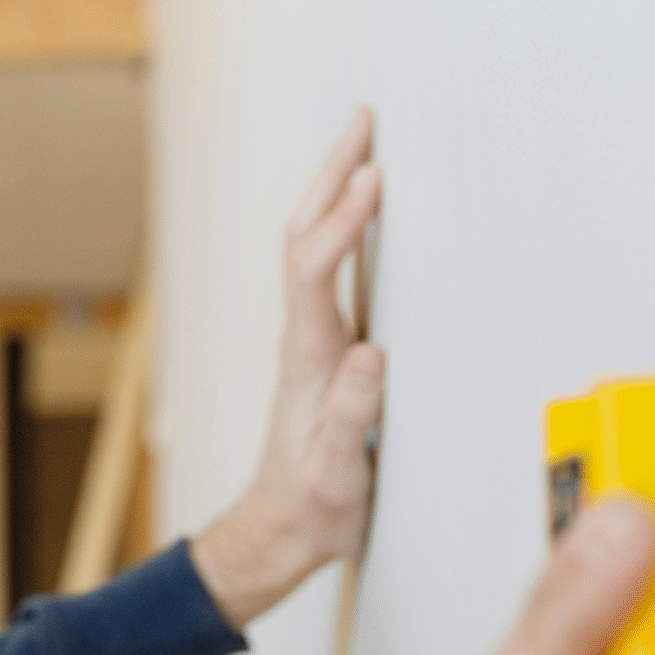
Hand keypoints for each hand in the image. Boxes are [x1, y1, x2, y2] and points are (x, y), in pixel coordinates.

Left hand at [190, 108, 385, 627]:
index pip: (315, 270)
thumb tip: (369, 357)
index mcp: (308, 359)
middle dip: (331, 176)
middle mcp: (304, 339)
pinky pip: (329, 270)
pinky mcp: (326, 350)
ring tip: (363, 144)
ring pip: (312, 248)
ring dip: (332, 192)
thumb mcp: (337, 473)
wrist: (282, 532)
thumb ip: (352, 418)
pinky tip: (362, 214)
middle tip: (363, 122)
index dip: (342, 223)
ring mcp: (312, 341)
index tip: (373, 181)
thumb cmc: (312, 508)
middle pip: (303, 238)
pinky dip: (345, 229)